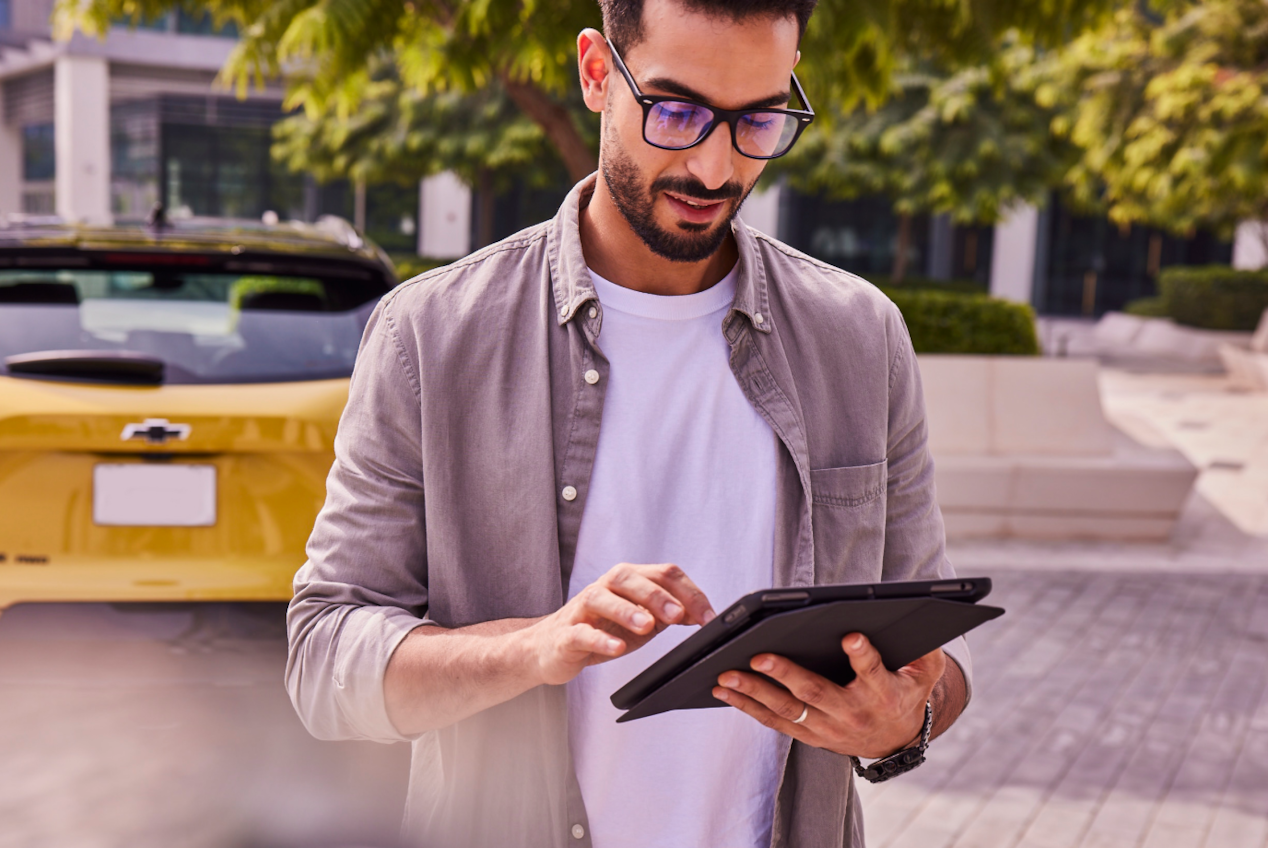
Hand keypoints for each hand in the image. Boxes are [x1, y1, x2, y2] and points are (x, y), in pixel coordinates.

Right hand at [526, 563, 714, 686]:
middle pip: (631, 577)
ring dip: (627, 610)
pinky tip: (617, 648)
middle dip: (658, 595)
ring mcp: (583, 609)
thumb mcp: (641, 621)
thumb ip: (668, 613)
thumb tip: (701, 612)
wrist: (551, 648)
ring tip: (647, 626)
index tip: (709, 617)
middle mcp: (605, 588)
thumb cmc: (601, 630)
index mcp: (628, 581)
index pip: (663, 575)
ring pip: (602, 597)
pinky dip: (600, 639)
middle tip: (678, 615)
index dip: (690, 593)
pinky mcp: (566, 634)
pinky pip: (582, 632)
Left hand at [712, 633, 944, 759]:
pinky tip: (725, 691)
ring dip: (754, 692)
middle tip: (759, 656)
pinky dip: (749, 707)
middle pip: (816, 693)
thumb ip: (926, 649)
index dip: (863, 656)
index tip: (850, 636)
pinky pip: (776, 722)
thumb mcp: (925, 671)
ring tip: (726, 675)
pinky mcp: (810, 735)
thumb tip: (921, 619)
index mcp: (884, 694)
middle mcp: (853, 714)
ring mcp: (828, 728)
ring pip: (787, 710)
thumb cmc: (906, 691)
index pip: (873, 673)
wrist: (896, 740)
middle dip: (786, 674)